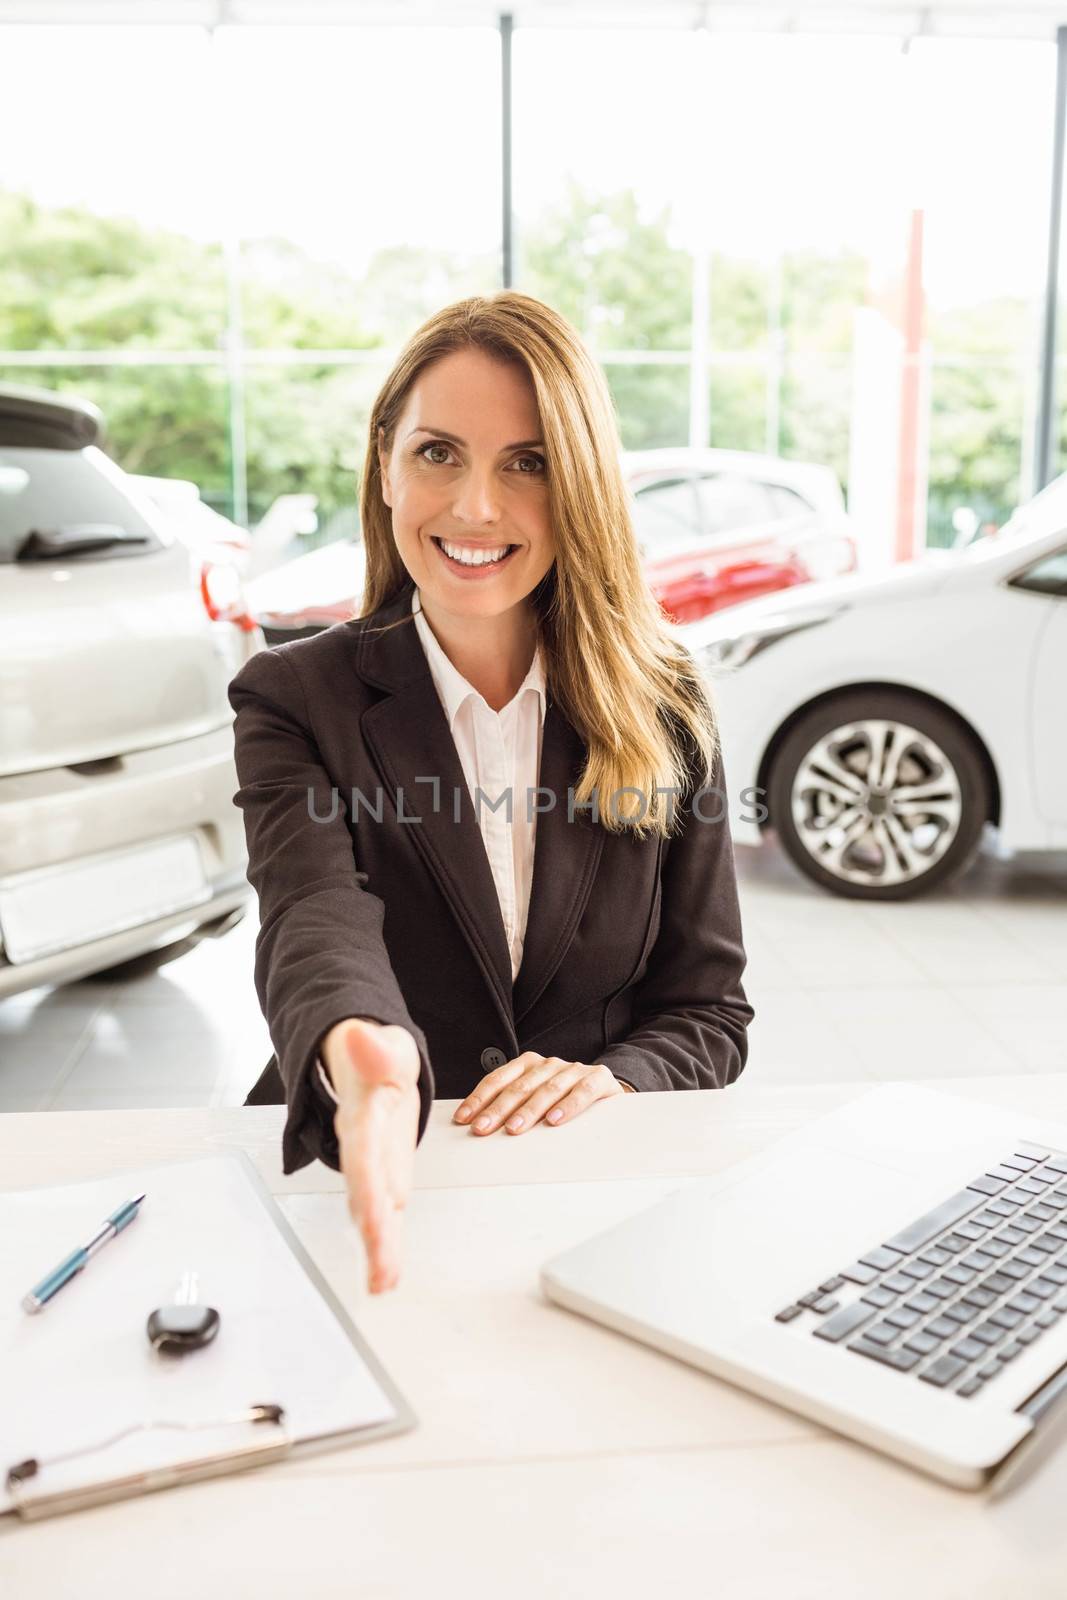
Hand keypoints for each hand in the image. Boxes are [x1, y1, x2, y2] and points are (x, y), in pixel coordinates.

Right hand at [321, 1018, 420, 1293]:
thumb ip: (373, 1047)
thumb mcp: (382, 1045)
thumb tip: (360, 1035)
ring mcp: (373, 1168)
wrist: (368, 1062)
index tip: (372, 1214)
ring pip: (373, 1213)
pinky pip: (386, 1215)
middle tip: (381, 1270)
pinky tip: (387, 1275)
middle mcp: (362, 1150)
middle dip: (372, 1232)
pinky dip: (386, 1245)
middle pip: (365, 1194)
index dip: (367, 1184)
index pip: (363, 1153)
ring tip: (382, 1283)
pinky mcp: (386, 1178)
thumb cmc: (376, 1056)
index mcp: (362, 1118)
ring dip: (378, 1248)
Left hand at [452, 1052, 628, 1135]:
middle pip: (519, 1086)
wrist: (609, 1091)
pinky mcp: (598, 1079)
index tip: (464, 1119)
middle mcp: (549, 1064)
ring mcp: (574, 1070)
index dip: (479, 1098)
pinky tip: (554, 1121)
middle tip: (483, 1128)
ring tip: (514, 1128)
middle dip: (498, 1109)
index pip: (499, 1079)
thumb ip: (513, 1107)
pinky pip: (582, 1092)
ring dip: (528, 1110)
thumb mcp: (536, 1100)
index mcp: (529, 1065)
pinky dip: (567, 1106)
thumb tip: (478, 1126)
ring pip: (547, 1089)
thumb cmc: (565, 1100)